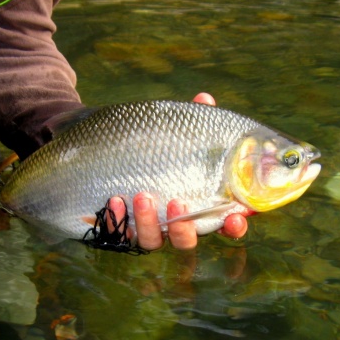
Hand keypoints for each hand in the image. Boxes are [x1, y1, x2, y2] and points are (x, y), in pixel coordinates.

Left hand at [105, 92, 248, 250]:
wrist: (105, 153)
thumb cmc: (154, 147)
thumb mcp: (173, 133)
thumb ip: (192, 122)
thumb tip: (204, 99)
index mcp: (198, 204)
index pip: (225, 223)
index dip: (234, 226)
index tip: (235, 219)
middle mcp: (174, 223)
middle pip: (188, 239)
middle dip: (184, 228)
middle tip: (177, 201)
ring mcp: (147, 229)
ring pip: (152, 240)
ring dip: (149, 222)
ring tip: (142, 195)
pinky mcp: (118, 230)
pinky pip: (118, 234)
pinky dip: (116, 221)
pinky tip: (114, 201)